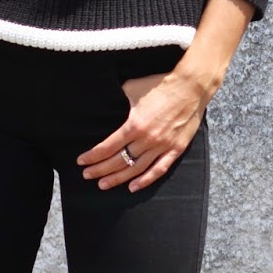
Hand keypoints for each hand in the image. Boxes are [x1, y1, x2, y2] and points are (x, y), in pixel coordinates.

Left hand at [77, 70, 208, 191]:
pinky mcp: (176, 149)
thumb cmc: (160, 85)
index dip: (93, 156)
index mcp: (134, 124)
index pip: (108, 147)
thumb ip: (118, 101)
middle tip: (87, 175)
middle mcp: (147, 139)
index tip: (82, 161)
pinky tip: (132, 187)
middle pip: (119, 161)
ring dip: (118, 178)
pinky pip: (159, 169)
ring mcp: (162, 146)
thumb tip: (104, 104)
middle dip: (100, 170)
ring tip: (103, 184)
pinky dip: (145, 180)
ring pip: (136, 169)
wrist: (190, 87)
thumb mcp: (133, 89)